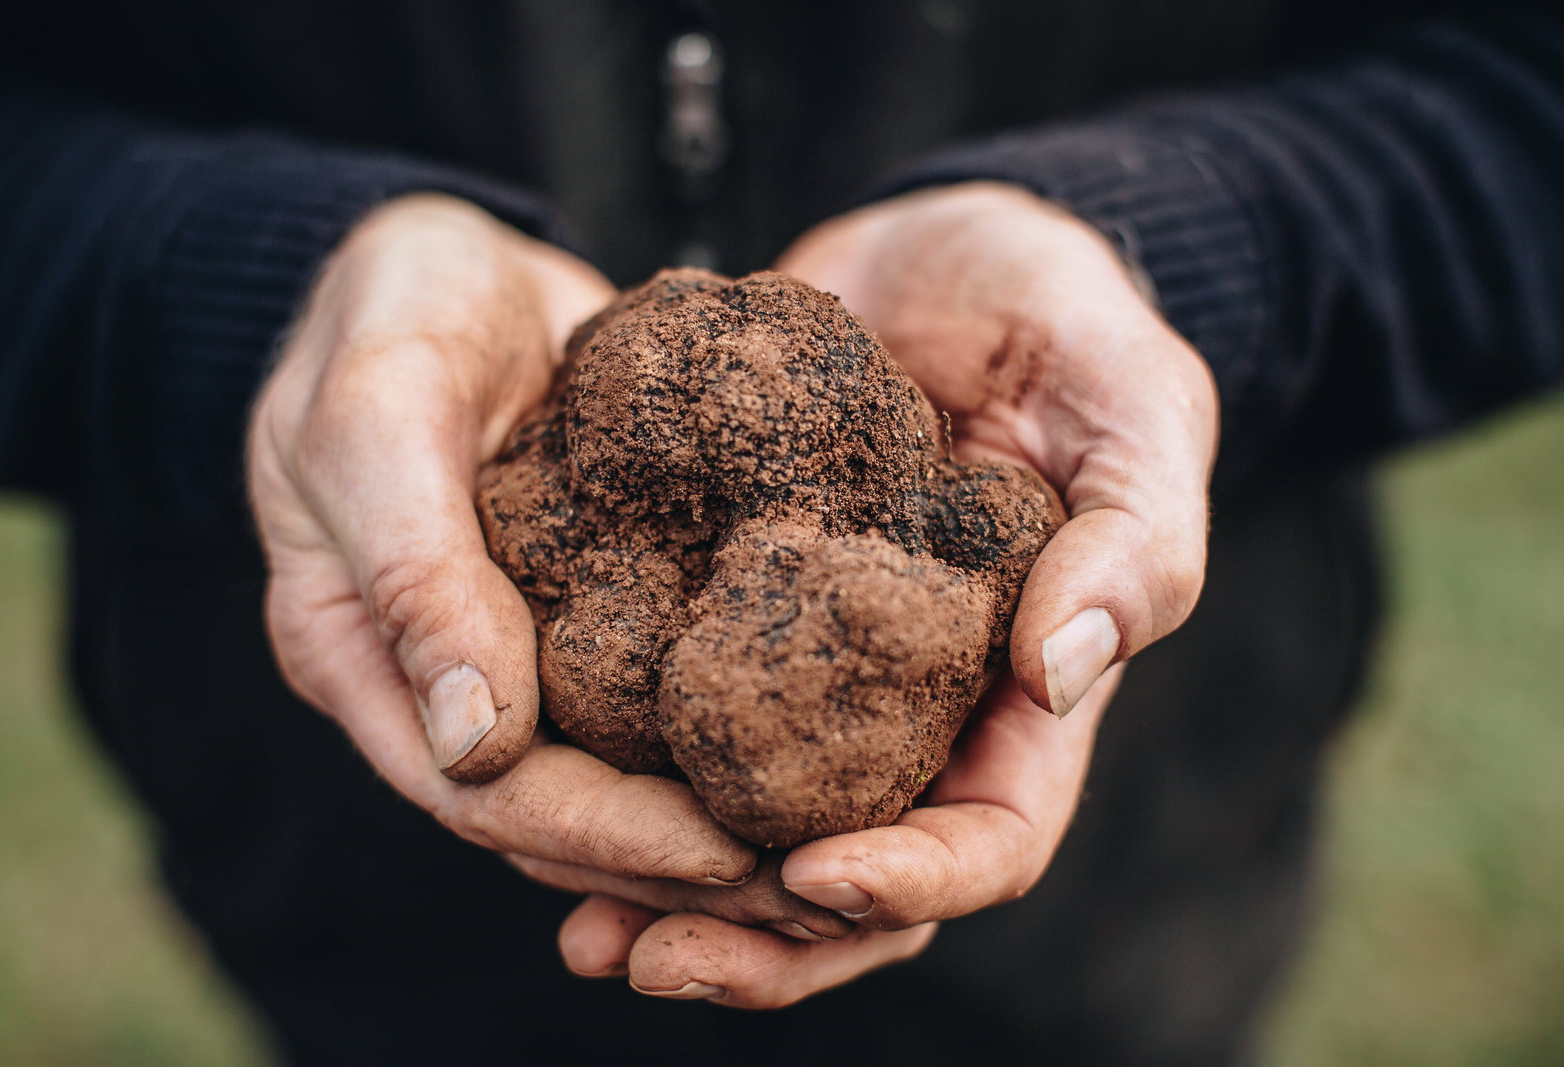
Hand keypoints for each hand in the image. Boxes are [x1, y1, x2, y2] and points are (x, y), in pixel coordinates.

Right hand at [247, 194, 755, 886]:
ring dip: (702, 816)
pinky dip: (711, 730)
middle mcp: (436, 678)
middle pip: (553, 816)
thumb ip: (414, 571)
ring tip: (824, 835)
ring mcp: (508, 648)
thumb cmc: (391, 313)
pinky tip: (805, 741)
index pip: (483, 797)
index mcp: (363, 659)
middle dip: (671, 855)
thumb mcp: (381, 416)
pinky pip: (641, 696)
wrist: (438, 256)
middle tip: (806, 873)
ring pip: (604, 774)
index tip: (727, 856)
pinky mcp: (577, 607)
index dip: (604, 838)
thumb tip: (475, 746)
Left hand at [567, 181, 1216, 1005]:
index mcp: (1022, 690)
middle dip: (765, 939)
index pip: (991, 838)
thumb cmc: (1064, 314)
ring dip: (674, 899)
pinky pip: (673, 724)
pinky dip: (619, 779)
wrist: (941, 247)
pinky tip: (534, 792)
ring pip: (752, 831)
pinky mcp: (729, 612)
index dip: (915, 882)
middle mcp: (914, 708)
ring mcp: (815, 670)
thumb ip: (1138, 534)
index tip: (813, 875)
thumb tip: (1061, 676)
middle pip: (855, 878)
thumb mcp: (1135, 399)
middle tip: (646, 956)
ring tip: (581, 933)